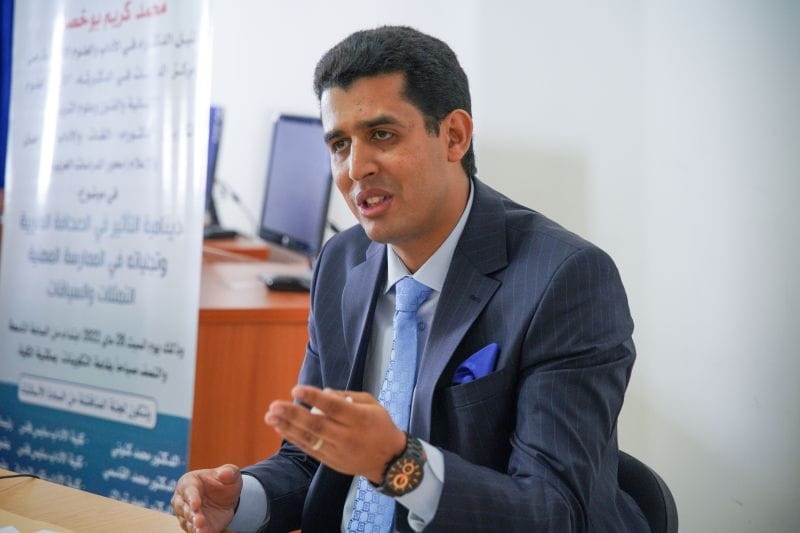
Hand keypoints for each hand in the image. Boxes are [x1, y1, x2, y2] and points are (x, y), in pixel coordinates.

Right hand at [171, 464, 242, 532]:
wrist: (226, 499)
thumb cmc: (224, 482)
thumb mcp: (231, 474)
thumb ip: (229, 472)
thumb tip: (225, 473)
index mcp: (188, 483)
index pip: (189, 491)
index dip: (192, 498)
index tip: (196, 506)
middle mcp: (182, 500)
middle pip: (185, 508)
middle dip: (192, 515)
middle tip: (199, 521)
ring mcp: (186, 515)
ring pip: (187, 522)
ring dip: (194, 526)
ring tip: (202, 530)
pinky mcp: (193, 527)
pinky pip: (194, 531)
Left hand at [265, 385, 405, 482]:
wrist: (389, 460)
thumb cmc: (380, 425)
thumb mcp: (372, 404)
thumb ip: (348, 396)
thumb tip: (323, 392)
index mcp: (360, 419)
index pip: (334, 408)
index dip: (314, 398)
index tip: (296, 390)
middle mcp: (348, 436)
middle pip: (317, 425)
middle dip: (293, 414)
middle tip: (274, 405)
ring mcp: (338, 451)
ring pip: (309, 438)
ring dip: (287, 427)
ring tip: (270, 416)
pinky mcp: (331, 461)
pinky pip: (309, 449)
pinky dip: (294, 438)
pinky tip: (281, 428)